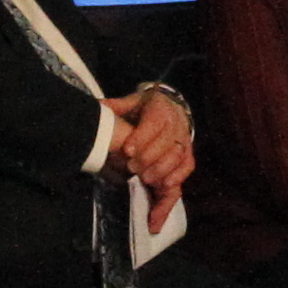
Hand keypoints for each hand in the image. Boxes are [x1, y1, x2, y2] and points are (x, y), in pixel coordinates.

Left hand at [105, 86, 195, 230]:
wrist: (170, 107)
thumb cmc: (147, 109)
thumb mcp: (132, 103)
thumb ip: (117, 107)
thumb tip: (99, 107)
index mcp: (161, 108)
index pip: (153, 123)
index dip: (141, 137)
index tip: (127, 150)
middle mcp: (177, 122)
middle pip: (166, 142)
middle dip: (148, 157)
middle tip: (131, 168)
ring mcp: (184, 139)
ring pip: (177, 156)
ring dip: (161, 169)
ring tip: (144, 179)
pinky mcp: (188, 152)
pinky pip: (187, 165)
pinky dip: (177, 176)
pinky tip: (165, 185)